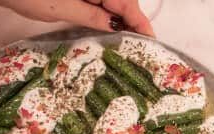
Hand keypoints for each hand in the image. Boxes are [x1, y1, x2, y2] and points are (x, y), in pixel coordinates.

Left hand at [0, 0, 154, 36]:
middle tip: (137, 48)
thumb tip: (116, 26)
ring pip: (111, 0)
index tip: (152, 41)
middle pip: (123, 0)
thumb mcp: (61, 8)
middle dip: (131, 21)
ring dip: (117, 17)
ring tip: (122, 42)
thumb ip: (92, 17)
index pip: (128, 4)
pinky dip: (103, 11)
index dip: (141, 23)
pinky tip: (104, 26)